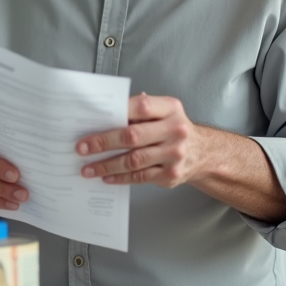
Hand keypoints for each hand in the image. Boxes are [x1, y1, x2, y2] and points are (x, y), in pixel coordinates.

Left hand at [76, 94, 206, 187]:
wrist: (203, 154)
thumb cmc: (174, 128)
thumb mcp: (165, 112)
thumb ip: (141, 109)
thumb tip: (107, 111)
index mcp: (171, 109)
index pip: (141, 107)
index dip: (116, 112)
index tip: (93, 120)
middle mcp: (175, 131)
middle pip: (133, 136)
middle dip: (103, 142)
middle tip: (82, 148)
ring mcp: (174, 154)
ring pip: (133, 160)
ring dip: (107, 165)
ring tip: (88, 168)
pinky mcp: (170, 175)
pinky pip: (140, 177)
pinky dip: (120, 178)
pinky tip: (106, 177)